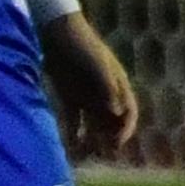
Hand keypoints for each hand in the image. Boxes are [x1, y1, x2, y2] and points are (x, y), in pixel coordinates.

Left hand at [43, 11, 141, 157]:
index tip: (118, 144)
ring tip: (87, 153)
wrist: (56, 31)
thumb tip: (117, 114)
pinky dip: (72, 132)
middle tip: (102, 154)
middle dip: (108, 139)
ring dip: (92, 139)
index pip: (128, 113)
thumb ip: (108, 89)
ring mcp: (85, 95)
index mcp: (117, 85)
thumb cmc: (82, 46)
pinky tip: (69, 145)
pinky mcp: (68, 97)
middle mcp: (104, 93)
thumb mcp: (98, 66)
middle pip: (110, 122)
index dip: (125, 130)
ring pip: (92, 124)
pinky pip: (73, 120)